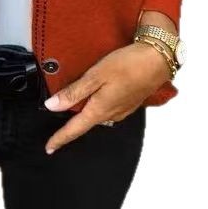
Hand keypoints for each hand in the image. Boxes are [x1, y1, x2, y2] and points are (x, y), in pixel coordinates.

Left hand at [43, 42, 170, 153]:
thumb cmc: (128, 65)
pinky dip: (97, 104)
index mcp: (100, 110)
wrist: (158, 60)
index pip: (75, 129)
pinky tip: (97, 94)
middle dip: (72, 123)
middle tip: (58, 122)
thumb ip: (74, 92)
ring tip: (75, 105)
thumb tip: (52, 105)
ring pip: (97, 115)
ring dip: (86, 111)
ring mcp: (122, 109)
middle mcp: (111, 114)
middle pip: (86, 122)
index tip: (49, 148)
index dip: (60, 138)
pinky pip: (108, 108)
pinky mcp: (129, 102)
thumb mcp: (95, 75)